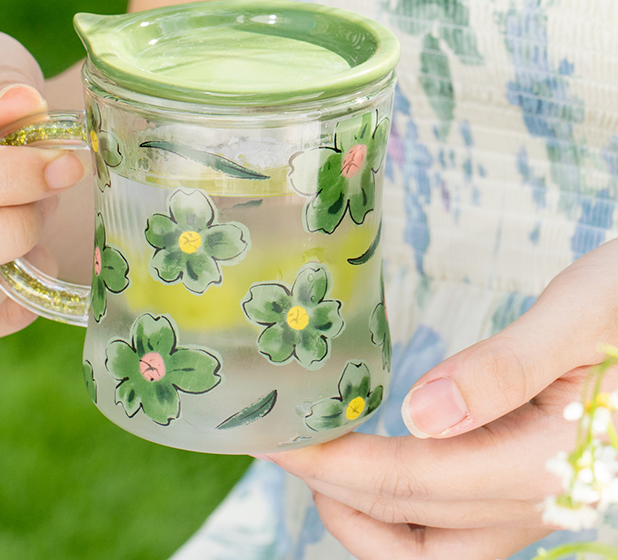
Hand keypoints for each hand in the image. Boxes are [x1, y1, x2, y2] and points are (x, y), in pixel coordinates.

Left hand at [265, 239, 617, 559]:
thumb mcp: (577, 318)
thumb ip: (504, 368)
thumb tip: (419, 414)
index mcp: (543, 462)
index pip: (412, 481)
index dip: (333, 466)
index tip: (276, 441)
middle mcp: (539, 500)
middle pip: (413, 519)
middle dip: (333, 488)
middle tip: (280, 445)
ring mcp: (538, 503)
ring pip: (437, 552)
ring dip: (368, 523)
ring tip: (320, 473)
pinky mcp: (533, 489)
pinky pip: (458, 534)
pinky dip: (404, 520)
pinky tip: (378, 478)